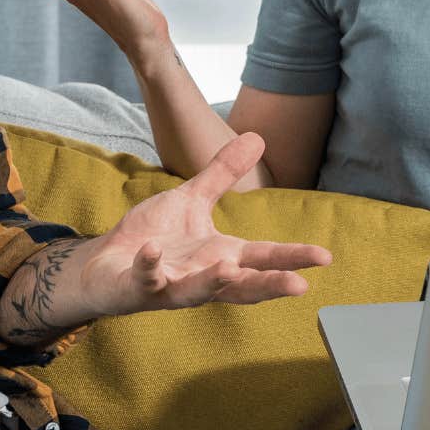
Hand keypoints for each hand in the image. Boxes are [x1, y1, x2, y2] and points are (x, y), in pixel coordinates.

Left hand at [77, 132, 332, 315]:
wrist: (105, 263)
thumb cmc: (153, 237)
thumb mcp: (192, 200)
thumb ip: (223, 174)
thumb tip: (257, 137)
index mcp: (220, 256)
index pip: (262, 258)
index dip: (292, 257)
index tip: (324, 256)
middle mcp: (202, 277)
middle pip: (242, 285)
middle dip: (269, 285)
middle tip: (299, 285)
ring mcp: (171, 285)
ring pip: (197, 291)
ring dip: (213, 282)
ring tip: (231, 268)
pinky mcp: (139, 288)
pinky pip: (146, 278)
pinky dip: (149, 266)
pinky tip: (151, 251)